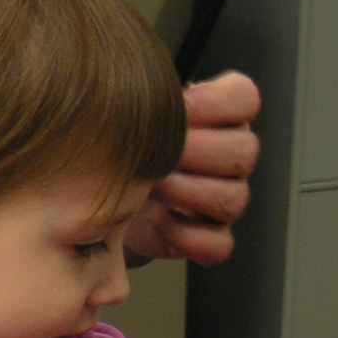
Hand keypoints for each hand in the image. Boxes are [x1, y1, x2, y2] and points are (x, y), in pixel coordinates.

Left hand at [124, 71, 260, 265]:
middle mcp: (226, 157)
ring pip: (234, 198)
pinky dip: (188, 237)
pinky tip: (160, 223)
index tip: (184, 106)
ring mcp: (221, 199)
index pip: (244, 98)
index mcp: (215, 117)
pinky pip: (219, 244)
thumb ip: (144, 99)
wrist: (93, 200)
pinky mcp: (207, 239)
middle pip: (243, 150)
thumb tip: (150, 93)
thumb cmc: (113, 150)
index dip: (219, 102)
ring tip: (152, 188)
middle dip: (197, 151)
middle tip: (159, 154)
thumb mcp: (124, 116)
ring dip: (189, 193)